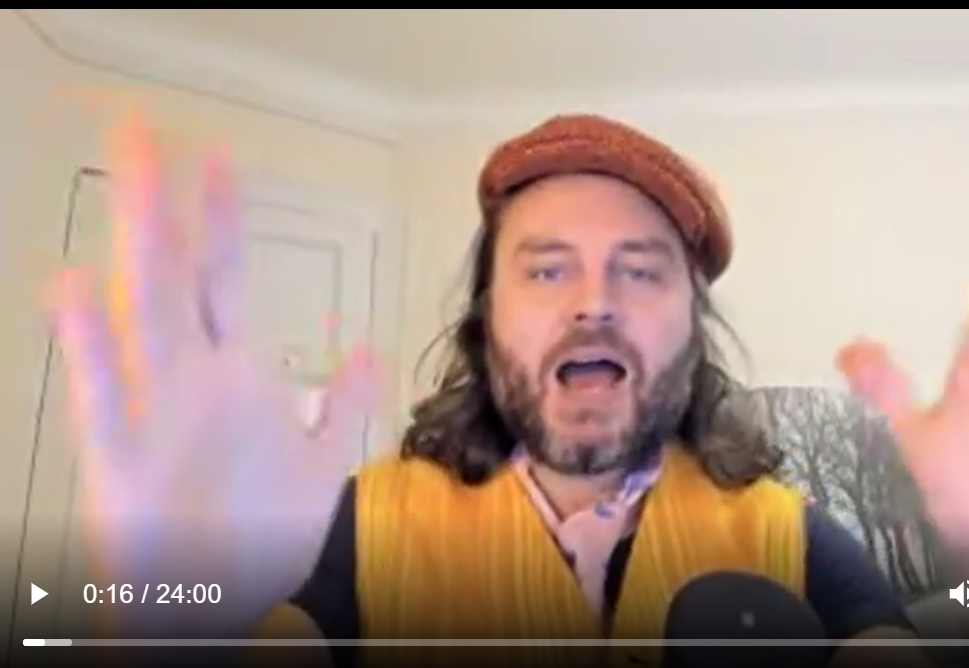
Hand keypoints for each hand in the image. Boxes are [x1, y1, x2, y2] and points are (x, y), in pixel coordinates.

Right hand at [48, 113, 376, 631]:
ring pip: (142, 320)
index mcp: (233, 377)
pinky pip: (105, 400)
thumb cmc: (262, 533)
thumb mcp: (322, 464)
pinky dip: (92, 349)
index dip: (224, 220)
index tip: (218, 158)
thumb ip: (345, 402)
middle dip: (166, 210)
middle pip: (177, 281)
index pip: (227, 281)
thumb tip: (371, 346)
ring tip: (131, 189)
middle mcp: (191, 384)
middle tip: (145, 134)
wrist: (220, 608)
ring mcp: (155, 416)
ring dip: (138, 253)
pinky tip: (76, 292)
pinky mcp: (122, 462)